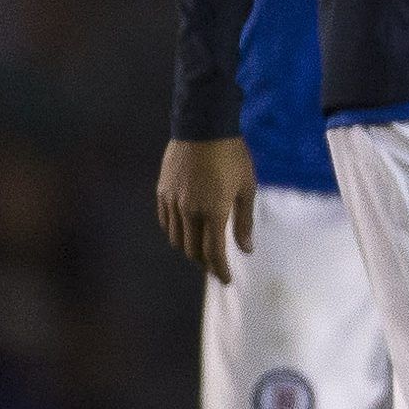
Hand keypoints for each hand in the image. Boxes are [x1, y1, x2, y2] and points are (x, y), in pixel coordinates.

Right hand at [157, 138, 259, 281]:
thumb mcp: (246, 187)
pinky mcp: (162, 192)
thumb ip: (244, 221)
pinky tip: (185, 233)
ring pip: (176, 239)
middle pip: (192, 250)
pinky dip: (175, 234)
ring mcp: (172, 202)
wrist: (203, 127)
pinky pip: (166, 223)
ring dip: (189, 250)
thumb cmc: (232, 156)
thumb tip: (246, 249)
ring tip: (202, 252)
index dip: (220, 270)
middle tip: (216, 267)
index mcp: (213, 212)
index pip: (213, 252)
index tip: (225, 280)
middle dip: (205, 263)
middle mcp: (189, 211)